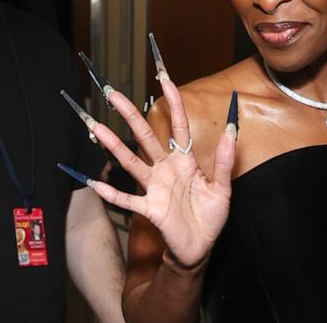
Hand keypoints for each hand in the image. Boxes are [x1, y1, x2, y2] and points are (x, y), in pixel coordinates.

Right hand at [85, 76, 235, 269]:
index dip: (173, 103)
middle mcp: (165, 169)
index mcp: (185, 160)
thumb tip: (231, 130)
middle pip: (145, 136)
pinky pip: (127, 200)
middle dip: (130, 115)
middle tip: (114, 94)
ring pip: (130, 162)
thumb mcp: (223, 187)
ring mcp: (154, 188)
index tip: (165, 80)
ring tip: (95, 126)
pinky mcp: (150, 209)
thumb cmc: (211, 215)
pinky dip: (112, 193)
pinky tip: (95, 183)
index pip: (178, 126)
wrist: (201, 246)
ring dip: (113, 145)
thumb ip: (224, 160)